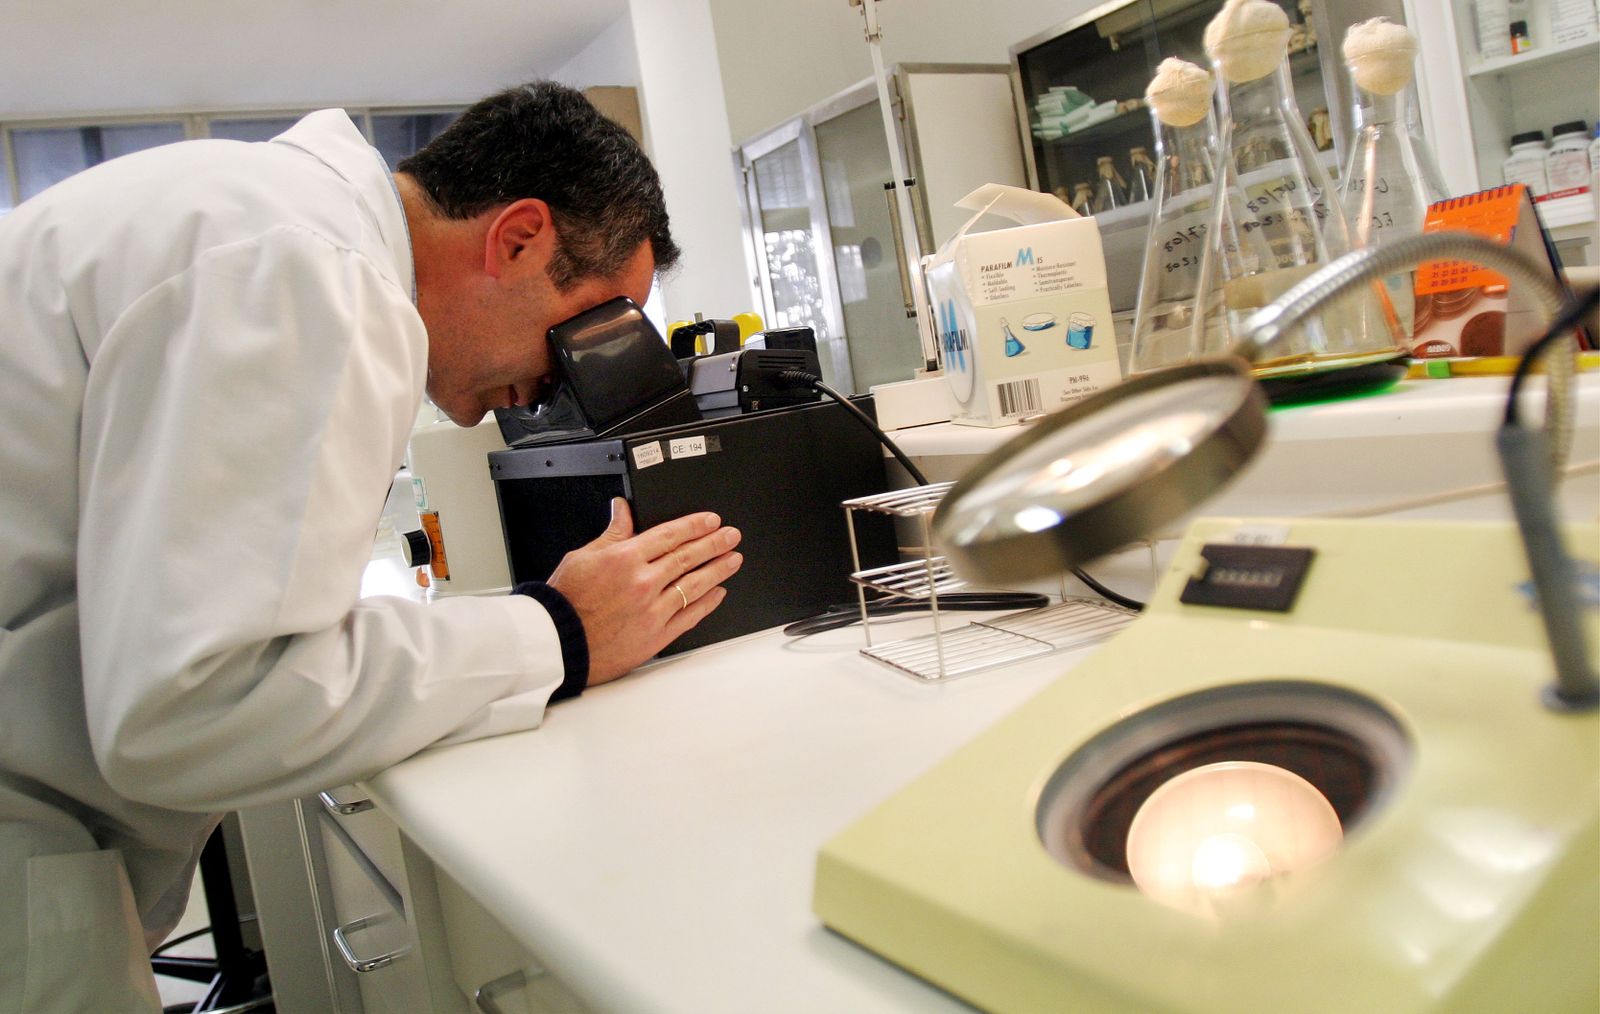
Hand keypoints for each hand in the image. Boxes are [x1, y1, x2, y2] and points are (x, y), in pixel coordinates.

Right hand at [547, 498, 742, 684]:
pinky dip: (707, 603)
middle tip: (732, 536)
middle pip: (688, 557)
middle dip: (714, 544)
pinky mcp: (656, 635)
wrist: (559, 643)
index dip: (695, 525)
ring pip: (695, 585)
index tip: (712, 521)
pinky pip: (689, 616)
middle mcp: (643, 583)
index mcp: (625, 559)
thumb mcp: (583, 557)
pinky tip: (718, 593)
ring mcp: (653, 610)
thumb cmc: (566, 601)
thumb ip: (612, 533)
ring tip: (734, 559)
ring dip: (718, 570)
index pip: (670, 535)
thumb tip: (622, 509)